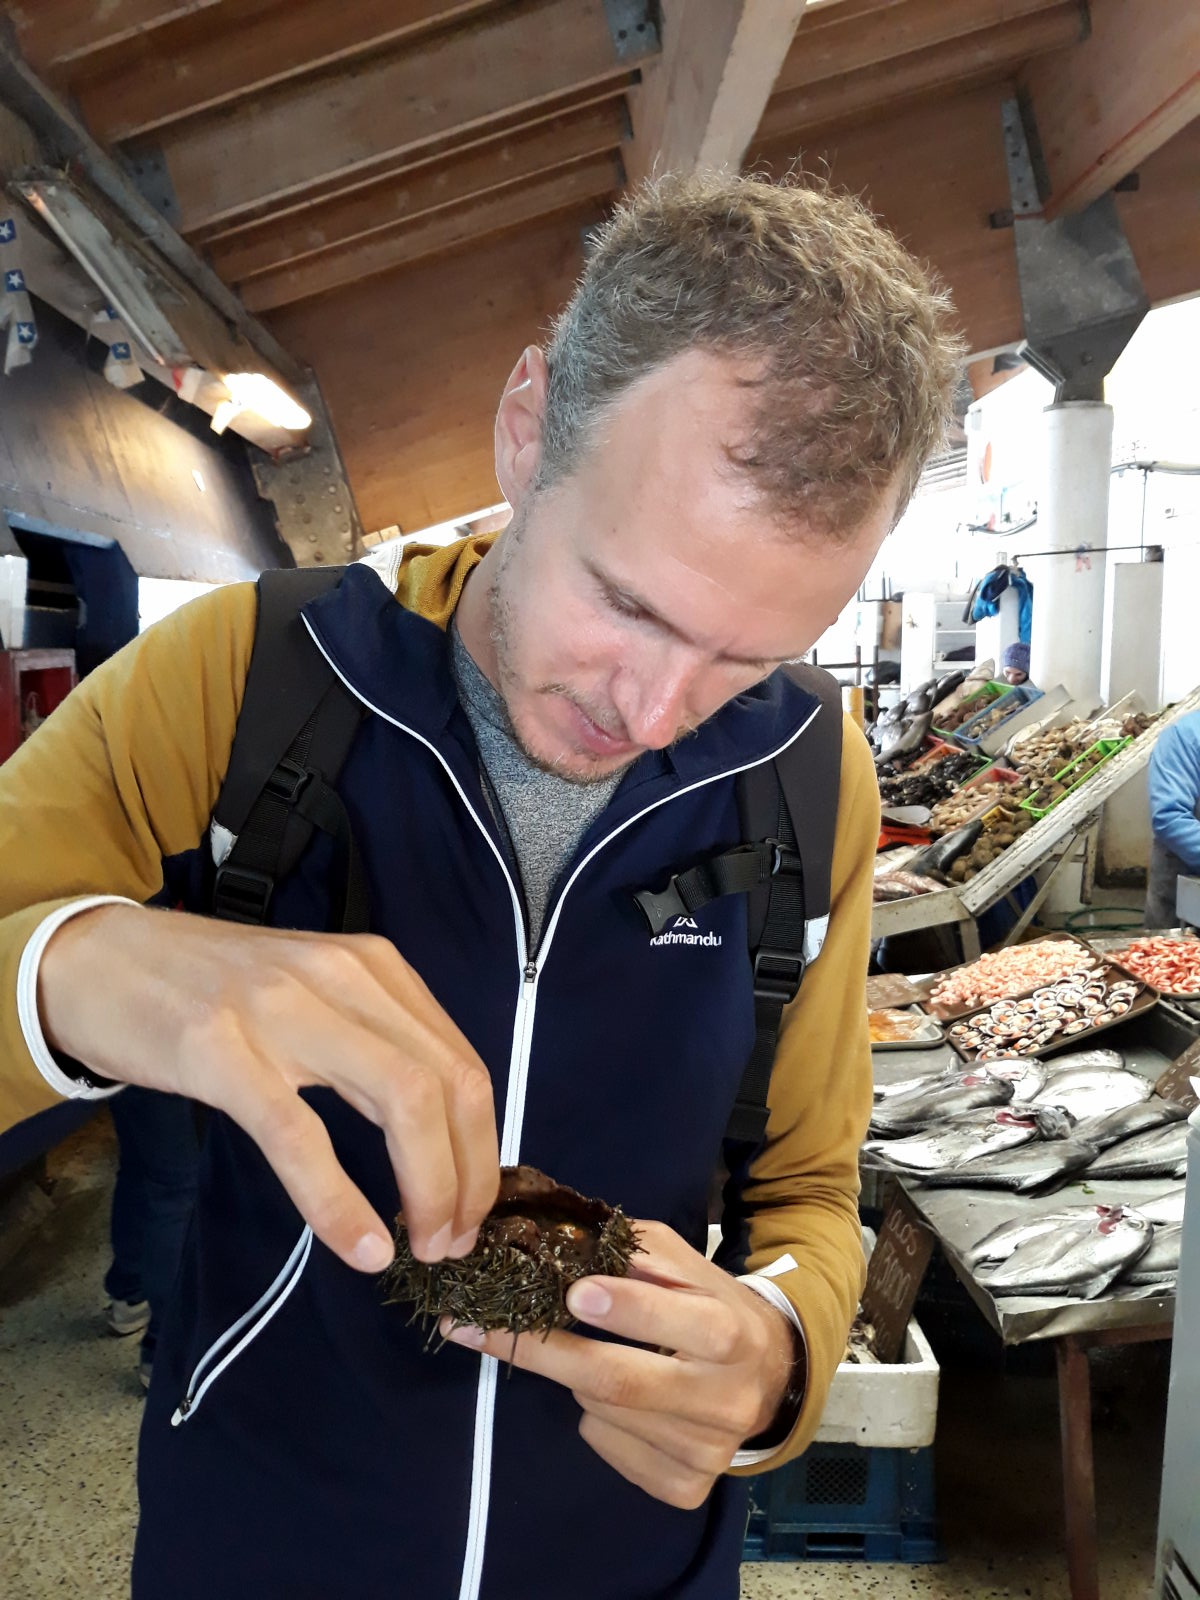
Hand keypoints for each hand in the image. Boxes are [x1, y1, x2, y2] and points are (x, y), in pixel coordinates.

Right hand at [38, 904, 499, 1272]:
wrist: (96, 959)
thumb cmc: (209, 988)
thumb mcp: (312, 994)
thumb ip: (372, 1042)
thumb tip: (435, 1137)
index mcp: (373, 968)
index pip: (462, 1061)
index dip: (483, 1148)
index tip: (473, 1211)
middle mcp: (343, 977)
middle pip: (448, 1084)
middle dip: (468, 1176)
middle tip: (453, 1242)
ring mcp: (282, 1009)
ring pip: (400, 1099)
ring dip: (427, 1187)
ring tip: (421, 1246)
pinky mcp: (220, 1051)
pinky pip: (299, 1135)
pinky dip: (339, 1200)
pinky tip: (360, 1245)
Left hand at [443, 1220, 796, 1508]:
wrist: (768, 1379)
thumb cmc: (713, 1307)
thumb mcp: (688, 1266)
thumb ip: (637, 1251)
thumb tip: (564, 1240)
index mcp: (731, 1333)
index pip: (679, 1323)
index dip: (626, 1309)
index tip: (574, 1293)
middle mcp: (724, 1399)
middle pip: (618, 1380)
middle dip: (544, 1351)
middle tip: (482, 1328)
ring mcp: (705, 1452)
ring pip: (602, 1412)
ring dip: (574, 1377)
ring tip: (584, 1352)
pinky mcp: (685, 1488)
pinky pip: (607, 1447)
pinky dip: (593, 1418)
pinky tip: (616, 1400)